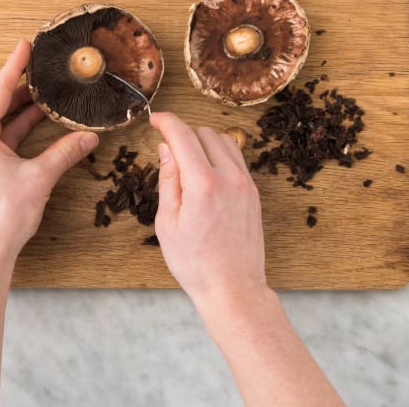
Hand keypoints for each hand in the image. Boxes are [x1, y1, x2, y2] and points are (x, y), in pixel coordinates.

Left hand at [0, 39, 98, 275]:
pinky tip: (38, 120)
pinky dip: (18, 127)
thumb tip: (89, 136)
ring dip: (21, 108)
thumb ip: (65, 152)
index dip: (14, 66)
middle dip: (19, 85)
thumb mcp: (39, 177)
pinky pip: (0, 136)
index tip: (25, 45)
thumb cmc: (3, 216)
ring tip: (44, 91)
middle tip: (40, 66)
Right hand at [150, 112, 265, 303]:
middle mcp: (229, 178)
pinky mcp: (254, 192)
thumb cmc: (195, 263)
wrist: (233, 288)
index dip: (166, 121)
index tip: (154, 119)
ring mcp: (246, 184)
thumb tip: (166, 149)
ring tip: (186, 162)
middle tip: (167, 150)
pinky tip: (205, 173)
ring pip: (224, 141)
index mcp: (203, 185)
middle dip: (183, 134)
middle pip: (204, 133)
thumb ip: (168, 179)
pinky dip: (219, 155)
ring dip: (202, 142)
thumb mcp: (167, 222)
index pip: (183, 135)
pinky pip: (236, 158)